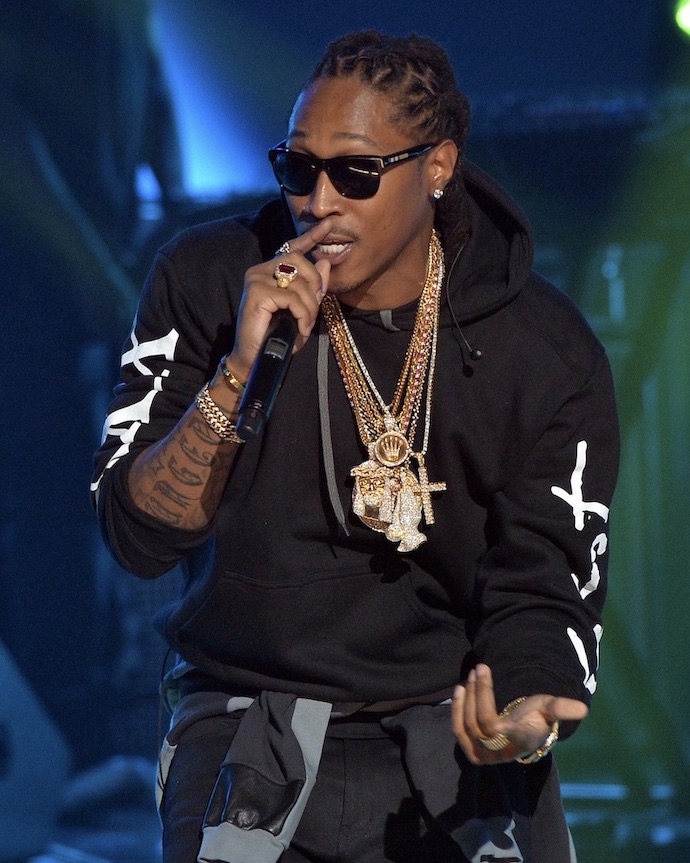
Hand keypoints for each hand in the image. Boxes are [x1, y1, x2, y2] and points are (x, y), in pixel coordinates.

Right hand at [227, 219, 332, 381]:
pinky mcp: (256, 292)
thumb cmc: (278, 336)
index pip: (292, 247)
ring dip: (309, 306)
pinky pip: (292, 297)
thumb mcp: (302, 310)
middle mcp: (260, 270)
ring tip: (304, 325)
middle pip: (300, 260)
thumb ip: (312, 287)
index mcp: (270, 271)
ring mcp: (256, 279)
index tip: (329, 225)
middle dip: (314, 286)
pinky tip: (300, 328)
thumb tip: (325, 261)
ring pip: (298, 280)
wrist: (256, 359)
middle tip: (312, 311)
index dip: (311, 236)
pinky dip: (302, 314)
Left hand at [452, 663, 588, 764]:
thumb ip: (561, 708)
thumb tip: (583, 709)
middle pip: (480, 722)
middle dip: (478, 691)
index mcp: (520, 741)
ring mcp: (484, 755)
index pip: (497, 726)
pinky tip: (460, 690)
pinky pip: (459, 732)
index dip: (489, 704)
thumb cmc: (536, 718)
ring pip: (467, 726)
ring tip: (471, 675)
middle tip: (479, 667)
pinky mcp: (472, 753)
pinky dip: (457, 710)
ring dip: (467, 698)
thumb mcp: (548, 709)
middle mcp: (501, 752)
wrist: (523, 735)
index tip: (487, 675)